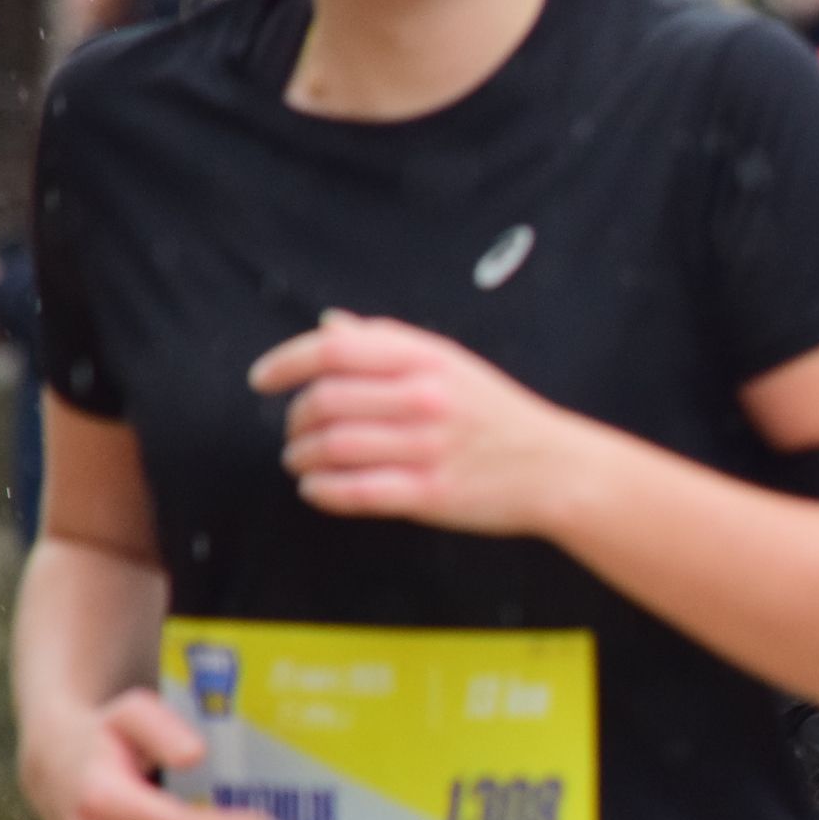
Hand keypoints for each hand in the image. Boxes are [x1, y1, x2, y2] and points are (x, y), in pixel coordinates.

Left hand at [250, 312, 584, 535]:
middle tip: (295, 431)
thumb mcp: (450, 363)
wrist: (556, 469)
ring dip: (302, 456)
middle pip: (325, 401)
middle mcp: (425, 398)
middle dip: (296, 419)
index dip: (286, 362)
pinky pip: (354, 492)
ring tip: (300, 460)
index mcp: (426, 359)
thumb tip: (328, 325)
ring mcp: (427, 448)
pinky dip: (322, 491)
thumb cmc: (497, 414)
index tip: (262, 380)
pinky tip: (316, 488)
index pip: (334, 350)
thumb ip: (387, 342)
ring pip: (333, 448)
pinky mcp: (430, 494)